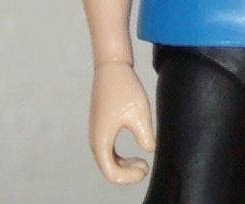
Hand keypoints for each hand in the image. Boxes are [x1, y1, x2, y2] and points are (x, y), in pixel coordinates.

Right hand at [89, 61, 155, 183]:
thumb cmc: (125, 88)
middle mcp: (95, 139)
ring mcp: (97, 133)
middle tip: (145, 167)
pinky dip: (120, 158)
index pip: (111, 173)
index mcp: (101, 140)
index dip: (129, 177)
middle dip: (127, 174)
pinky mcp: (101, 126)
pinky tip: (136, 154)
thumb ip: (146, 137)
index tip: (146, 167)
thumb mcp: (140, 114)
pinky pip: (109, 151)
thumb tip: (149, 150)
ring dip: (124, 166)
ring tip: (142, 163)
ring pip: (108, 161)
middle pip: (108, 169)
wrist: (112, 66)